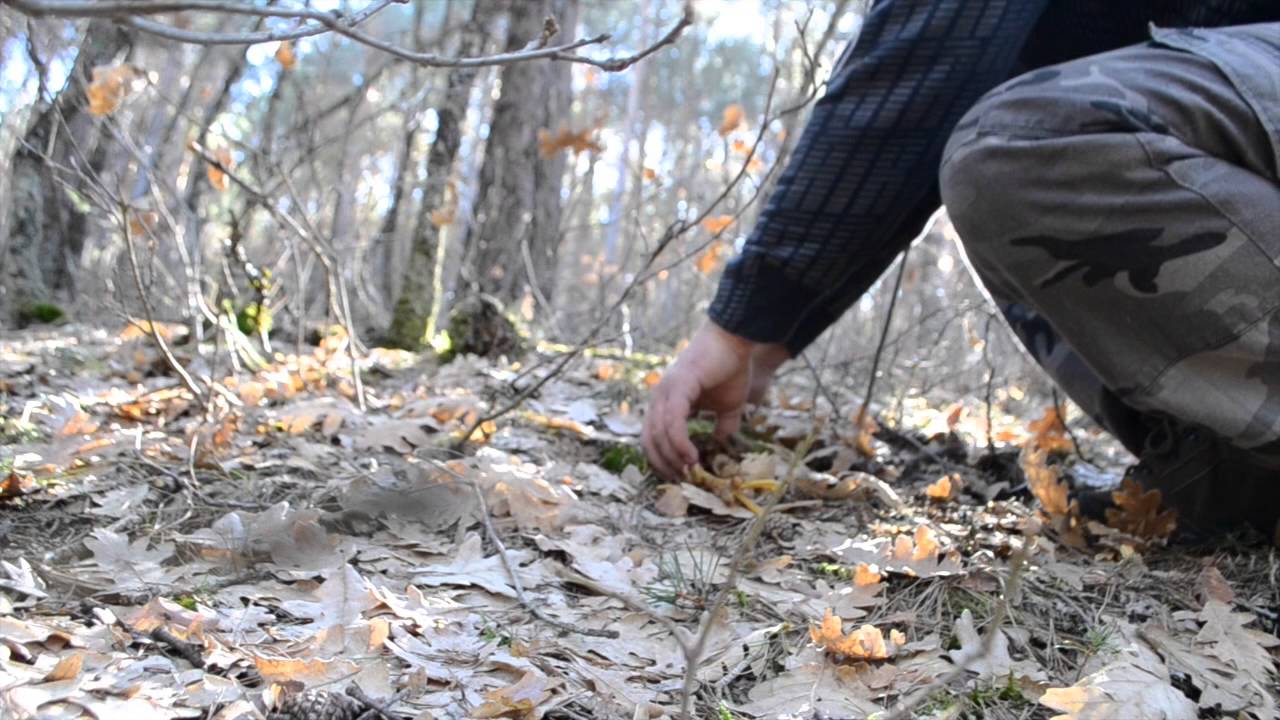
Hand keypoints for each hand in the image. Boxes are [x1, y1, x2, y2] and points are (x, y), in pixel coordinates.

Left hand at [642, 321, 788, 480]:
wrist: (735, 341)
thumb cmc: (731, 368)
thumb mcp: (729, 406)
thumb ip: (723, 425)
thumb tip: (722, 443)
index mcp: (667, 402)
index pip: (652, 437)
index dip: (662, 459)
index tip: (680, 475)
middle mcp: (660, 398)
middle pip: (649, 440)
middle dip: (664, 464)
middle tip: (682, 480)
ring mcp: (666, 392)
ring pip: (659, 434)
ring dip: (672, 457)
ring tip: (689, 470)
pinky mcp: (677, 387)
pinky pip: (672, 422)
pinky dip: (679, 443)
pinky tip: (692, 456)